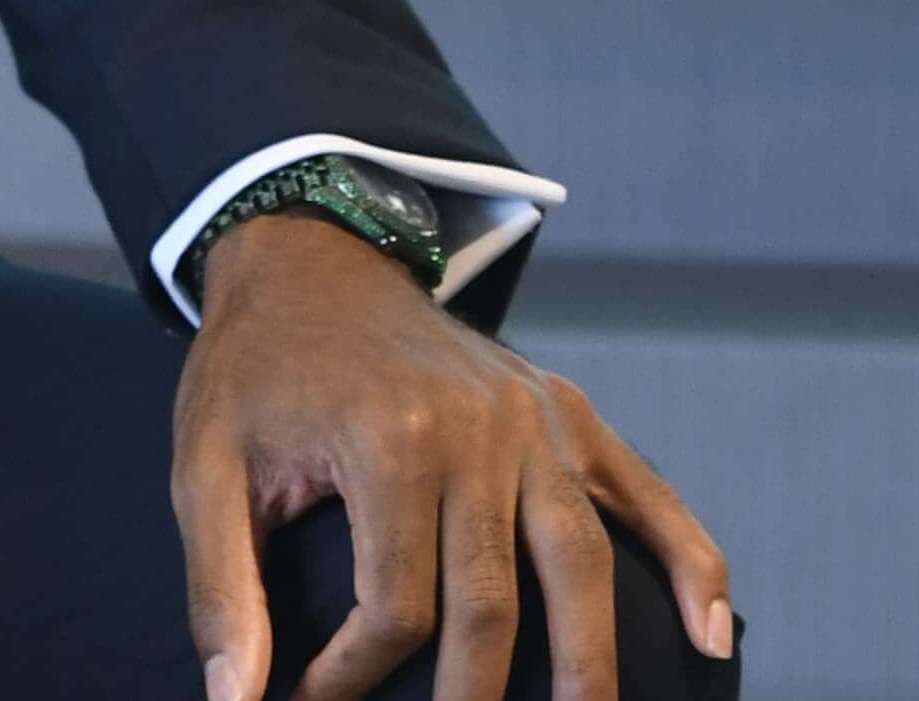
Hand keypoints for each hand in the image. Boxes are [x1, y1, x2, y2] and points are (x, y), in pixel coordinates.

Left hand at [171, 213, 733, 700]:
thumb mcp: (206, 468)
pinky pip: (644, 493)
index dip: (351, 679)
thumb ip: (219, 590)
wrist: (312, 259)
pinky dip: (690, 562)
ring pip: (580, 565)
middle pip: (494, 603)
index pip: (392, 608)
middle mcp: (477, 430)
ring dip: (591, 666)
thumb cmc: (255, 372)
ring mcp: (533, 420)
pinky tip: (713, 636)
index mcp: (388, 441)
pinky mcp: (566, 413)